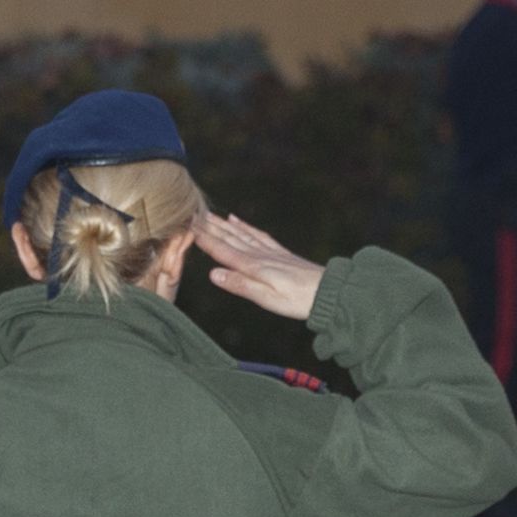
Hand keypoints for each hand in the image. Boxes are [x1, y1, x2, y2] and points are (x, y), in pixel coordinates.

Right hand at [193, 212, 323, 322]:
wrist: (330, 293)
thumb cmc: (300, 301)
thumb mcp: (268, 299)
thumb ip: (241, 285)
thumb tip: (213, 274)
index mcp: (253, 267)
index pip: (222, 250)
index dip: (203, 239)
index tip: (186, 227)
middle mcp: (259, 255)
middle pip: (229, 238)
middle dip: (209, 227)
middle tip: (190, 215)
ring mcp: (270, 252)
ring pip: (241, 234)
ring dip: (222, 224)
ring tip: (207, 215)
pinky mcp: (280, 253)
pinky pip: (257, 235)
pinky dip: (245, 226)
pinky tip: (237, 220)